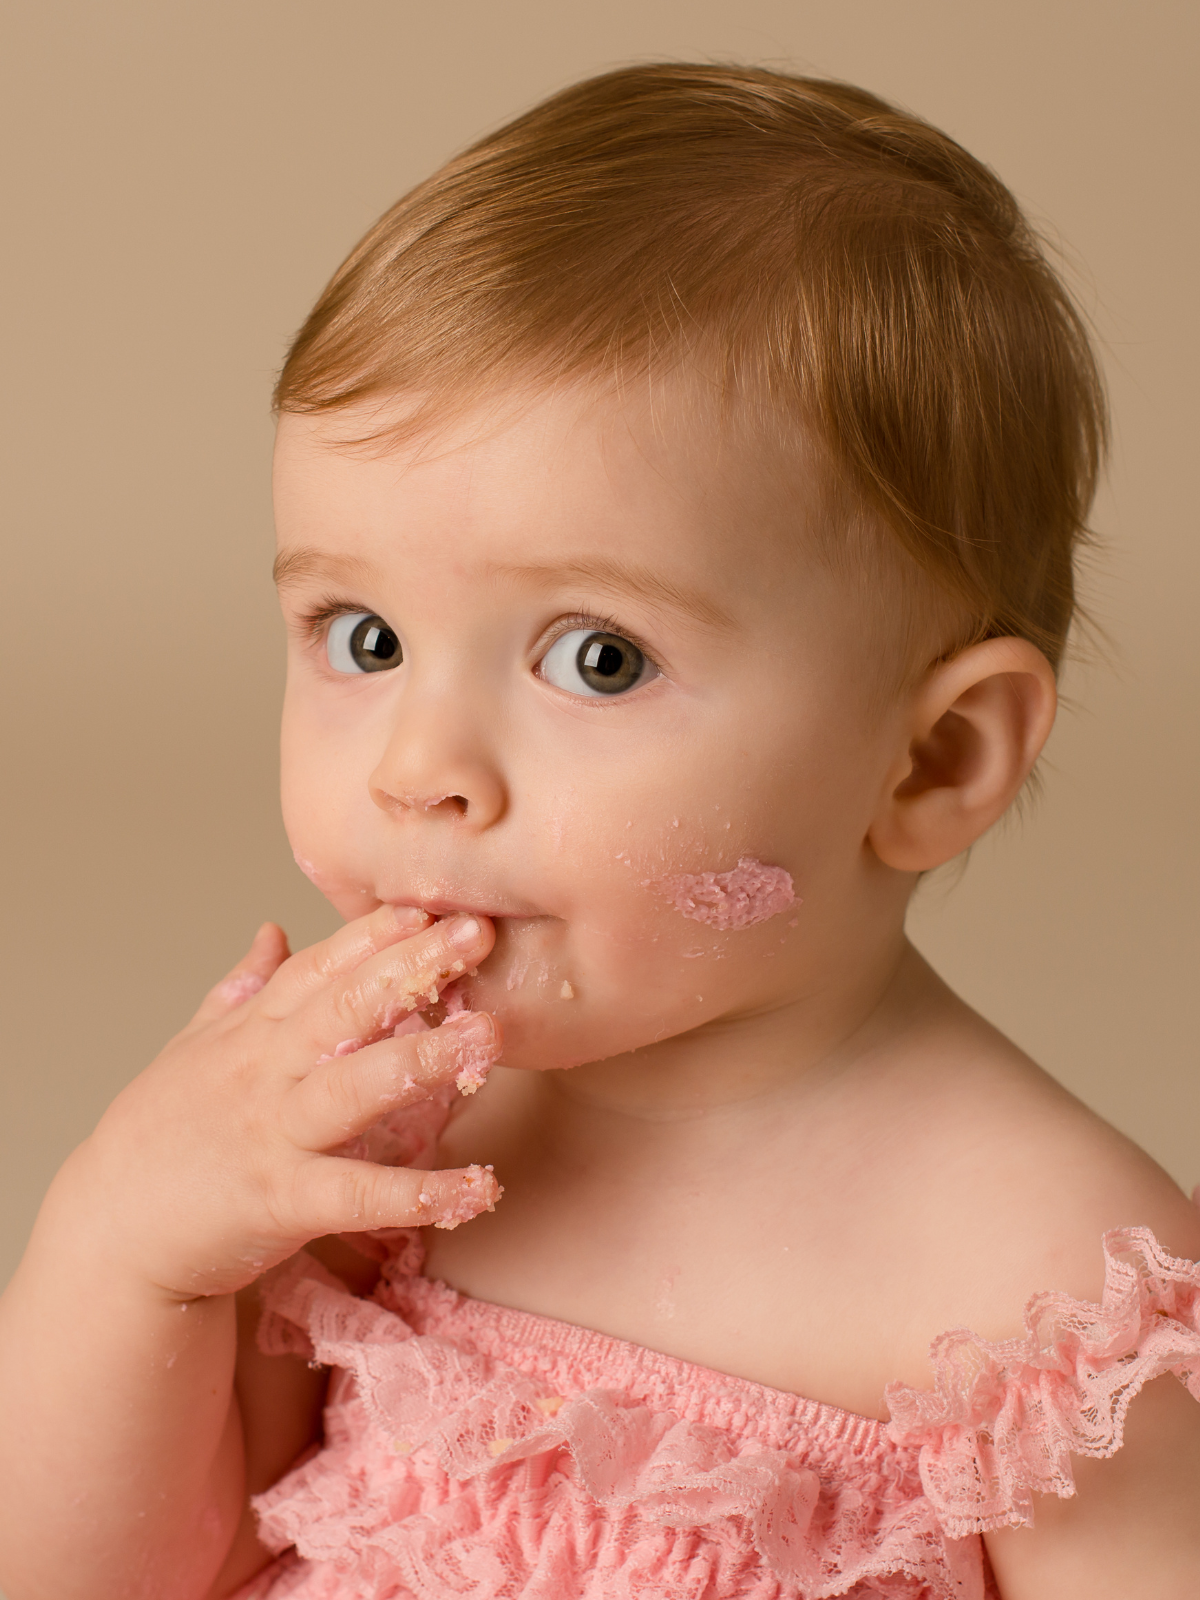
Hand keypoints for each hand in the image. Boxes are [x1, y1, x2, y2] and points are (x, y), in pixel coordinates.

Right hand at [67, 904, 500, 1299]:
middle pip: (344, 1007)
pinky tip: (480, 1187)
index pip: (319, 968)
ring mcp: (272, 1133)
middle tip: (478, 934)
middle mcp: (264, 1071)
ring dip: (423, 1059)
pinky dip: (419, 1194)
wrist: (106, 1233)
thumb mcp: (193, 1049)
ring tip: (488, 1035)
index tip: (429, 902)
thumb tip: (272, 929)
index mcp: (251, 1032)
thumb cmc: (158, 1137)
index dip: (374, 933)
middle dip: (412, 967)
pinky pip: (358, 1195)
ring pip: (354, 1087)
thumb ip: (240, 989)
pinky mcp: (279, 1201)